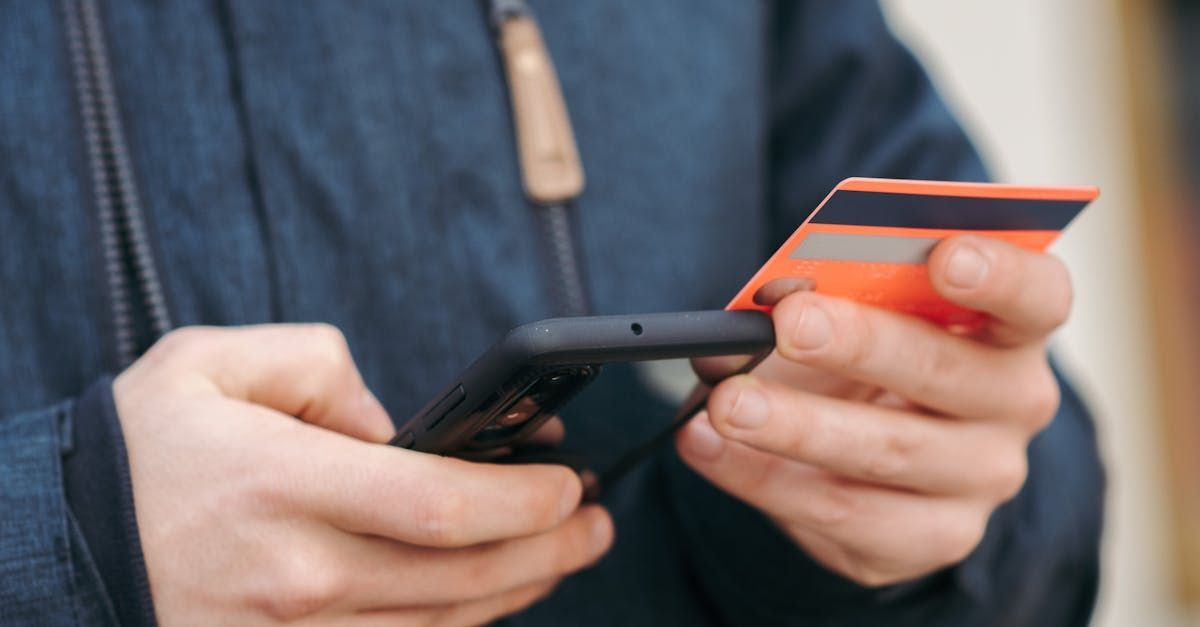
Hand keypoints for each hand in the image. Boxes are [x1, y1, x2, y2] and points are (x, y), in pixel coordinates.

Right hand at [115, 324, 611, 624]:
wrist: (56, 550)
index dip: (524, 499)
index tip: (570, 481)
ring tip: (563, 556)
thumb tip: (388, 424)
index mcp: (285, 486)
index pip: (440, 504)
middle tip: (597, 526)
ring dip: (517, 594)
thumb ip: (316, 367)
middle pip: (462, 578)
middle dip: (551, 551)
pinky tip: (487, 601)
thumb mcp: (210, 364)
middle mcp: (298, 574)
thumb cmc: (140, 452)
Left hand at [677, 235, 1068, 585]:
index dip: (999, 274)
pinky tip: (706, 448)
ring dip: (797, 425)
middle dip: (861, 344)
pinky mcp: (930, 539)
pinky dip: (763, 479)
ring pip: (887, 452)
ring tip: (726, 402)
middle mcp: (1015, 405)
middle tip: (789, 323)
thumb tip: (757, 306)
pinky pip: (843, 515)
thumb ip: (816, 296)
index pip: (1036, 297)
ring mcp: (980, 479)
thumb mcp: (846, 314)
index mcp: (1010, 329)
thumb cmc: (861, 357)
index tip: (944, 255)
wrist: (864, 450)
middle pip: (946, 372)